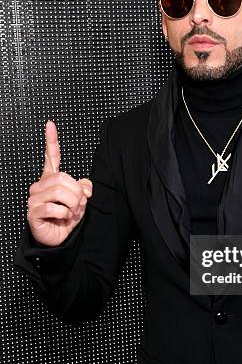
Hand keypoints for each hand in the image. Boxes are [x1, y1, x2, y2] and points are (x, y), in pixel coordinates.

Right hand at [26, 120, 92, 246]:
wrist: (59, 239)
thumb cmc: (67, 217)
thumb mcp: (80, 200)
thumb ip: (83, 188)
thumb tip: (85, 185)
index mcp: (51, 179)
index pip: (51, 157)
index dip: (51, 141)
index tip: (50, 124)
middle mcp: (40, 186)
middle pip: (63, 178)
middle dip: (77, 193)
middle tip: (78, 205)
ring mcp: (34, 199)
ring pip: (60, 192)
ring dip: (73, 204)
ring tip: (71, 212)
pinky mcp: (33, 212)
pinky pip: (54, 208)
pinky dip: (65, 215)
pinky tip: (63, 219)